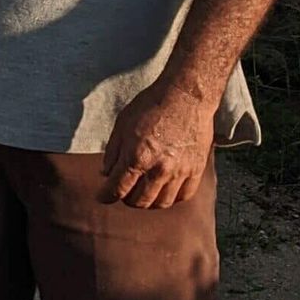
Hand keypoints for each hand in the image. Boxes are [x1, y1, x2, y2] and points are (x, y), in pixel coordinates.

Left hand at [99, 75, 215, 207]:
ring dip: (149, 202)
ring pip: (161, 203)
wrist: (186, 96)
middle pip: (139, 201)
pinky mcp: (196, 169)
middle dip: (127, 199)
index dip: (106, 196)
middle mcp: (159, 169)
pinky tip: (165, 189)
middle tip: (125, 191)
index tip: (102, 197)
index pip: (117, 189)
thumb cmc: (151, 106)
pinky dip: (172, 197)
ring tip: (144, 192)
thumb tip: (106, 174)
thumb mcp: (122, 124)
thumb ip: (113, 152)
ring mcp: (180, 171)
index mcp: (136, 157)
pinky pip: (183, 195)